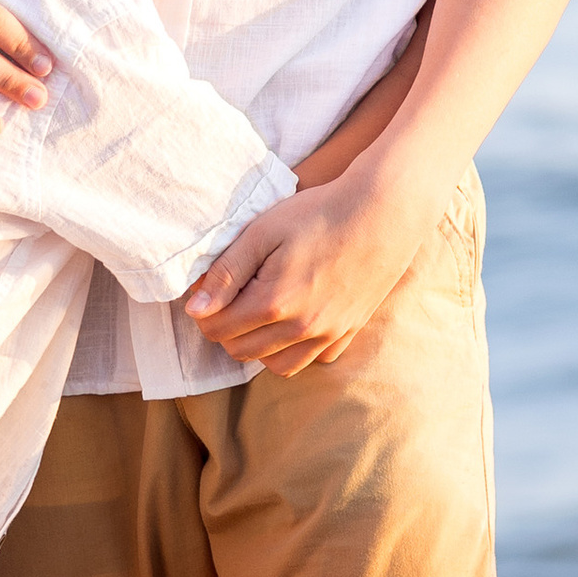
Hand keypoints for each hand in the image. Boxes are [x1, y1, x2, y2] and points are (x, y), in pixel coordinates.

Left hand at [182, 160, 445, 375]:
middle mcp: (301, 329)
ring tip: (260, 310)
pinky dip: (294, 348)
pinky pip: (310, 360)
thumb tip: (194, 310)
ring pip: (273, 364)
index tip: (211, 288)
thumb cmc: (319, 213)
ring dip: (257, 344)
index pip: (217, 329)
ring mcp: (327, 335)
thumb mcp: (263, 231)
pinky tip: (293, 318)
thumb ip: (226, 272)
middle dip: (227, 327)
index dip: (204, 310)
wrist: (382, 212)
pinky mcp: (347, 333)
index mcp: (274, 302)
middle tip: (233, 295)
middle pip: (240, 351)